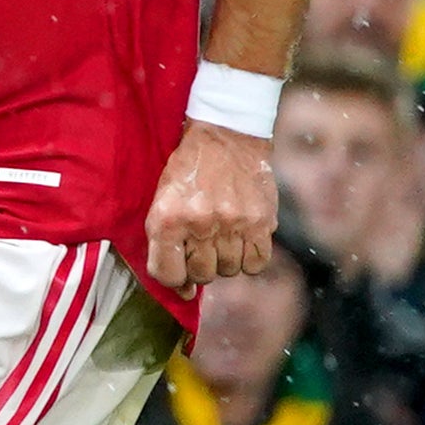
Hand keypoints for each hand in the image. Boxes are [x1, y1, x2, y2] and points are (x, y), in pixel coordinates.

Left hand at [145, 118, 276, 293]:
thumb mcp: (163, 197)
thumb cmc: (189, 169)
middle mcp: (200, 223)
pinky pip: (256, 263)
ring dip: (225, 260)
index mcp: (168, 217)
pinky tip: (242, 240)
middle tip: (202, 246)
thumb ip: (166, 241)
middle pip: (202, 274)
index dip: (173, 281)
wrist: (226, 135)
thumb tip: (184, 289)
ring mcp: (233, 223)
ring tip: (221, 236)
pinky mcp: (261, 222)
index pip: (167, 273)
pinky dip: (249, 259)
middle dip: (200, 267)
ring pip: (230, 270)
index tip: (180, 278)